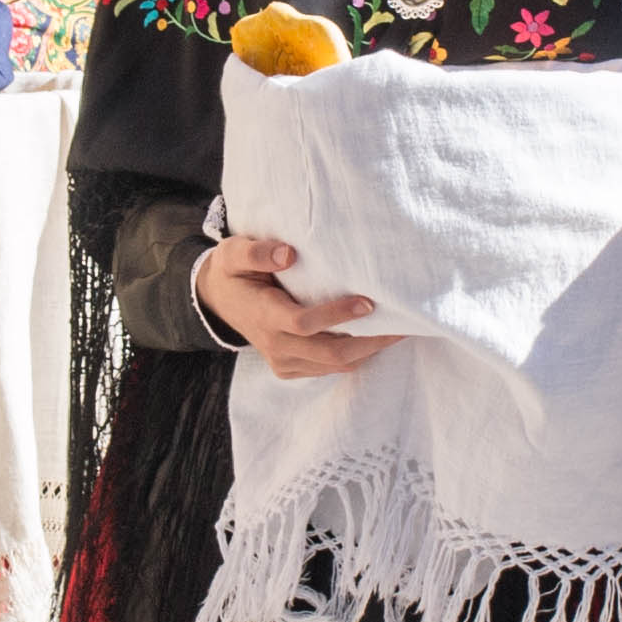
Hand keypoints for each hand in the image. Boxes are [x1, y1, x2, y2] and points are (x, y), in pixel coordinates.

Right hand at [195, 231, 386, 380]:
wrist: (219, 301)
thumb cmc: (234, 271)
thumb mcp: (233, 252)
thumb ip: (256, 252)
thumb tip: (288, 254)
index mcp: (264, 316)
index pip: (304, 322)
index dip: (337, 315)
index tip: (368, 302)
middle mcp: (275, 345)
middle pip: (329, 353)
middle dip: (369, 341)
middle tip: (402, 324)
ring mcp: (284, 362)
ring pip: (334, 364)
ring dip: (369, 350)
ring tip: (400, 330)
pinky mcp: (292, 368)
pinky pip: (329, 367)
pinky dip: (356, 355)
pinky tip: (378, 337)